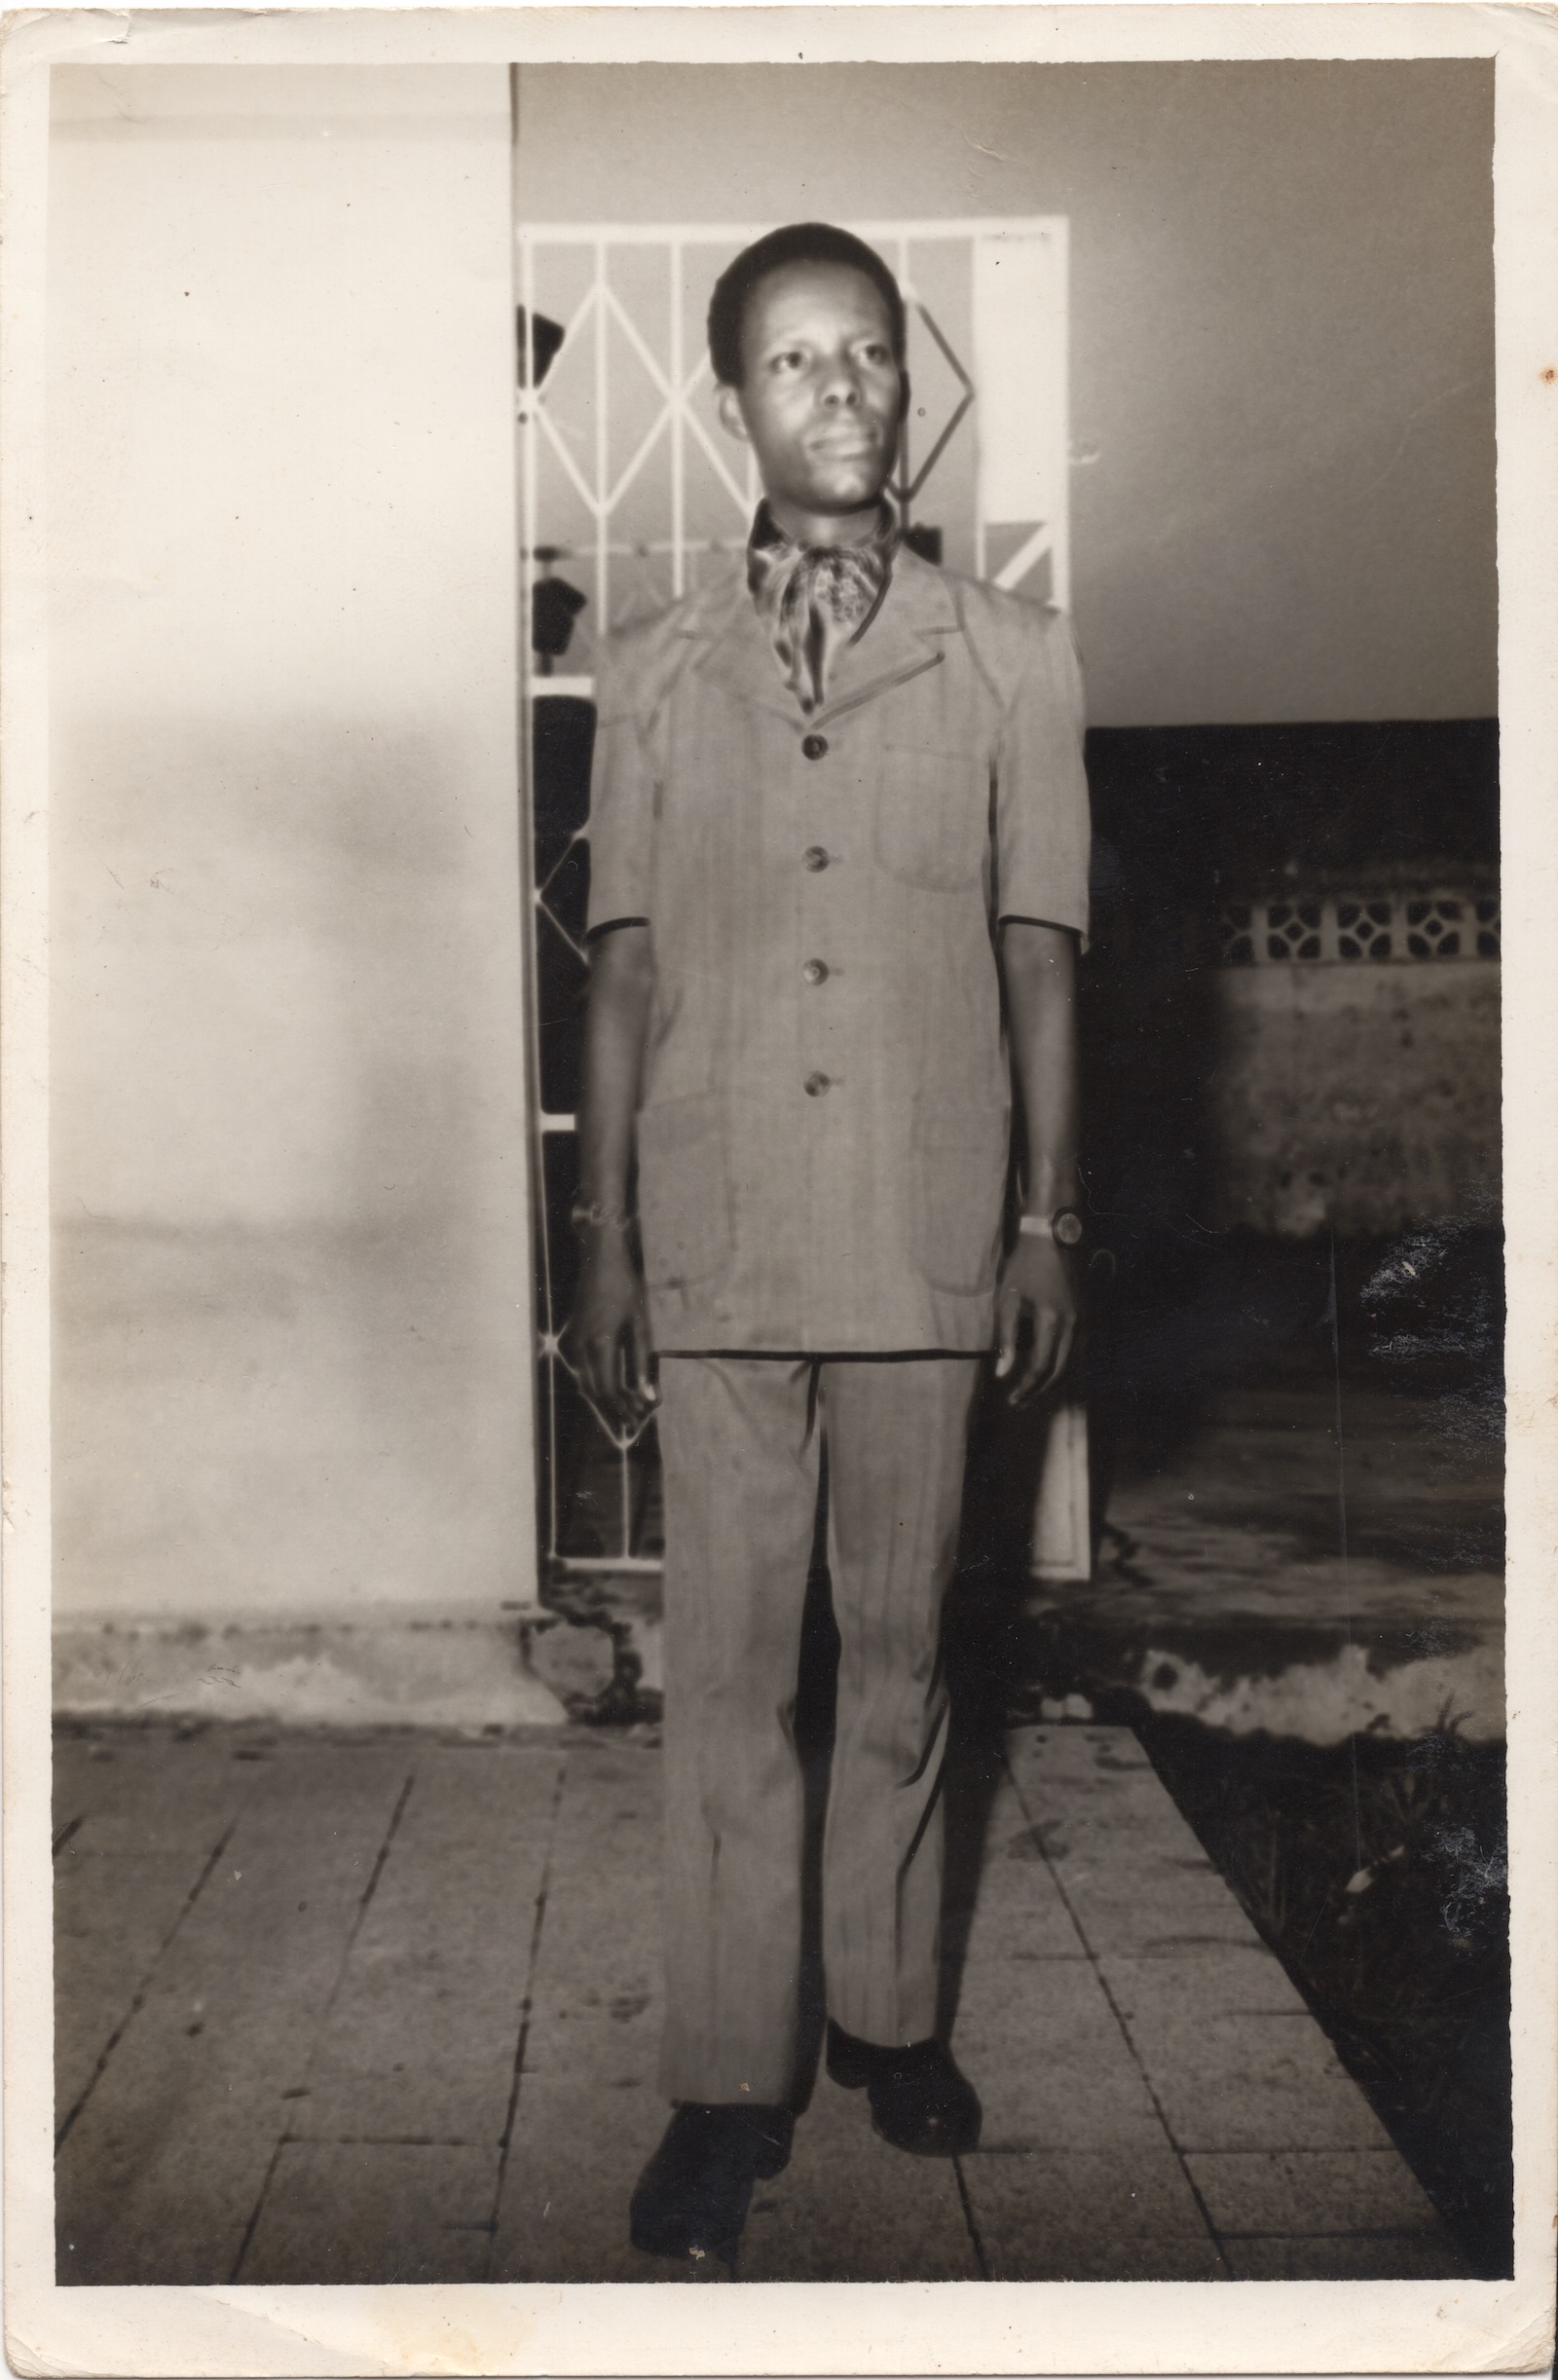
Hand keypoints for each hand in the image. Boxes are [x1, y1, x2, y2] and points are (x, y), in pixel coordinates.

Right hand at [564, 1230, 658, 1432]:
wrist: (599, 1260)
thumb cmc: (625, 1288)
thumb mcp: (640, 1325)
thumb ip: (641, 1362)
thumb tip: (648, 1395)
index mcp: (599, 1344)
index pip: (608, 1390)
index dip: (623, 1408)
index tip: (640, 1419)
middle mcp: (580, 1348)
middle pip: (594, 1392)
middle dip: (615, 1409)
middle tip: (637, 1421)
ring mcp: (572, 1344)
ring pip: (586, 1383)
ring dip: (606, 1399)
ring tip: (629, 1408)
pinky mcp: (571, 1339)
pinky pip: (583, 1371)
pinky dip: (598, 1383)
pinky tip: (614, 1388)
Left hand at [993, 1232, 1077, 1405]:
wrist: (1053, 1236)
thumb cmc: (1025, 1264)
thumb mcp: (1007, 1298)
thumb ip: (1005, 1337)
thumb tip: (1001, 1372)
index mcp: (1052, 1320)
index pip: (1040, 1366)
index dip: (1025, 1387)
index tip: (1010, 1399)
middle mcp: (1074, 1325)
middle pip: (1059, 1371)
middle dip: (1038, 1390)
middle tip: (1019, 1402)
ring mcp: (1084, 1320)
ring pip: (1073, 1364)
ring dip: (1053, 1382)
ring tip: (1032, 1393)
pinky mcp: (1086, 1315)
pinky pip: (1079, 1351)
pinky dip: (1065, 1367)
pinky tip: (1051, 1372)